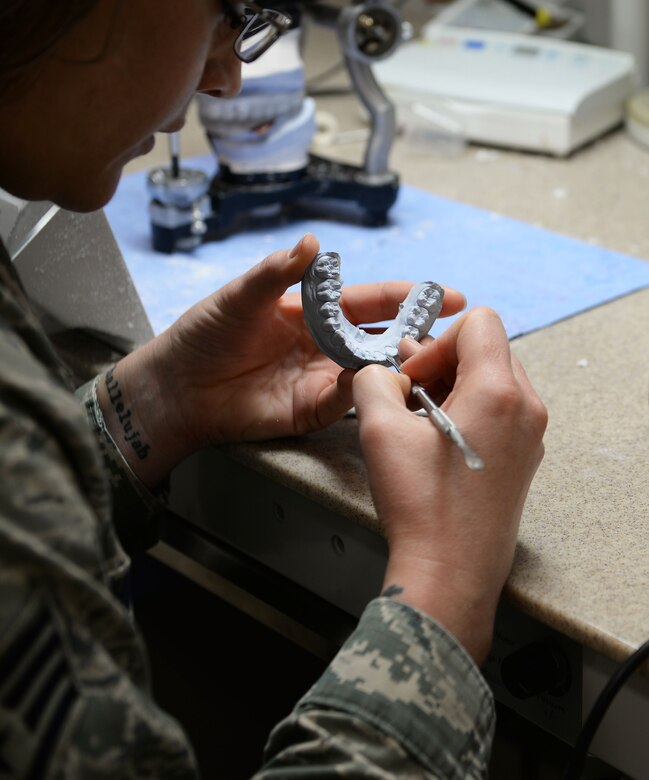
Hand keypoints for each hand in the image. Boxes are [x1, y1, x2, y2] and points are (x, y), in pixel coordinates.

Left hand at [100, 233, 465, 485]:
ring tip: (419, 355)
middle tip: (450, 331)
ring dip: (394, 365)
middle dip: (414, 333)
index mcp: (312, 312)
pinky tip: (368, 380)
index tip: (446, 294)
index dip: (405, 297)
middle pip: (379, 338)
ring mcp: (320, 379)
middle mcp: (324, 345)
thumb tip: (312, 242)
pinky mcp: (309, 411)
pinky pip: (343, 402)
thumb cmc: (204, 335)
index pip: (369, 302)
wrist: (178, 386)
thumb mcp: (240, 297)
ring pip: (369, 372)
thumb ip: (277, 274)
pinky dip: (359, 392)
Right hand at [352, 308, 546, 663]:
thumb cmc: (422, 506)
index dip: (436, 340)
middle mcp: (527, 408)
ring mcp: (531, 436)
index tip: (412, 377)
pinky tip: (437, 441)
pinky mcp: (524, 458)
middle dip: (443, 361)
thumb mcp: (381, 431)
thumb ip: (373, 380)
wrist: (450, 574)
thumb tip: (378, 370)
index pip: (479, 322)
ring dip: (453, 386)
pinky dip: (468, 410)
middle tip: (408, 393)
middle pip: (488, 349)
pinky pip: (499, 410)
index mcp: (500, 392)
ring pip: (493, 379)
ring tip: (418, 419)